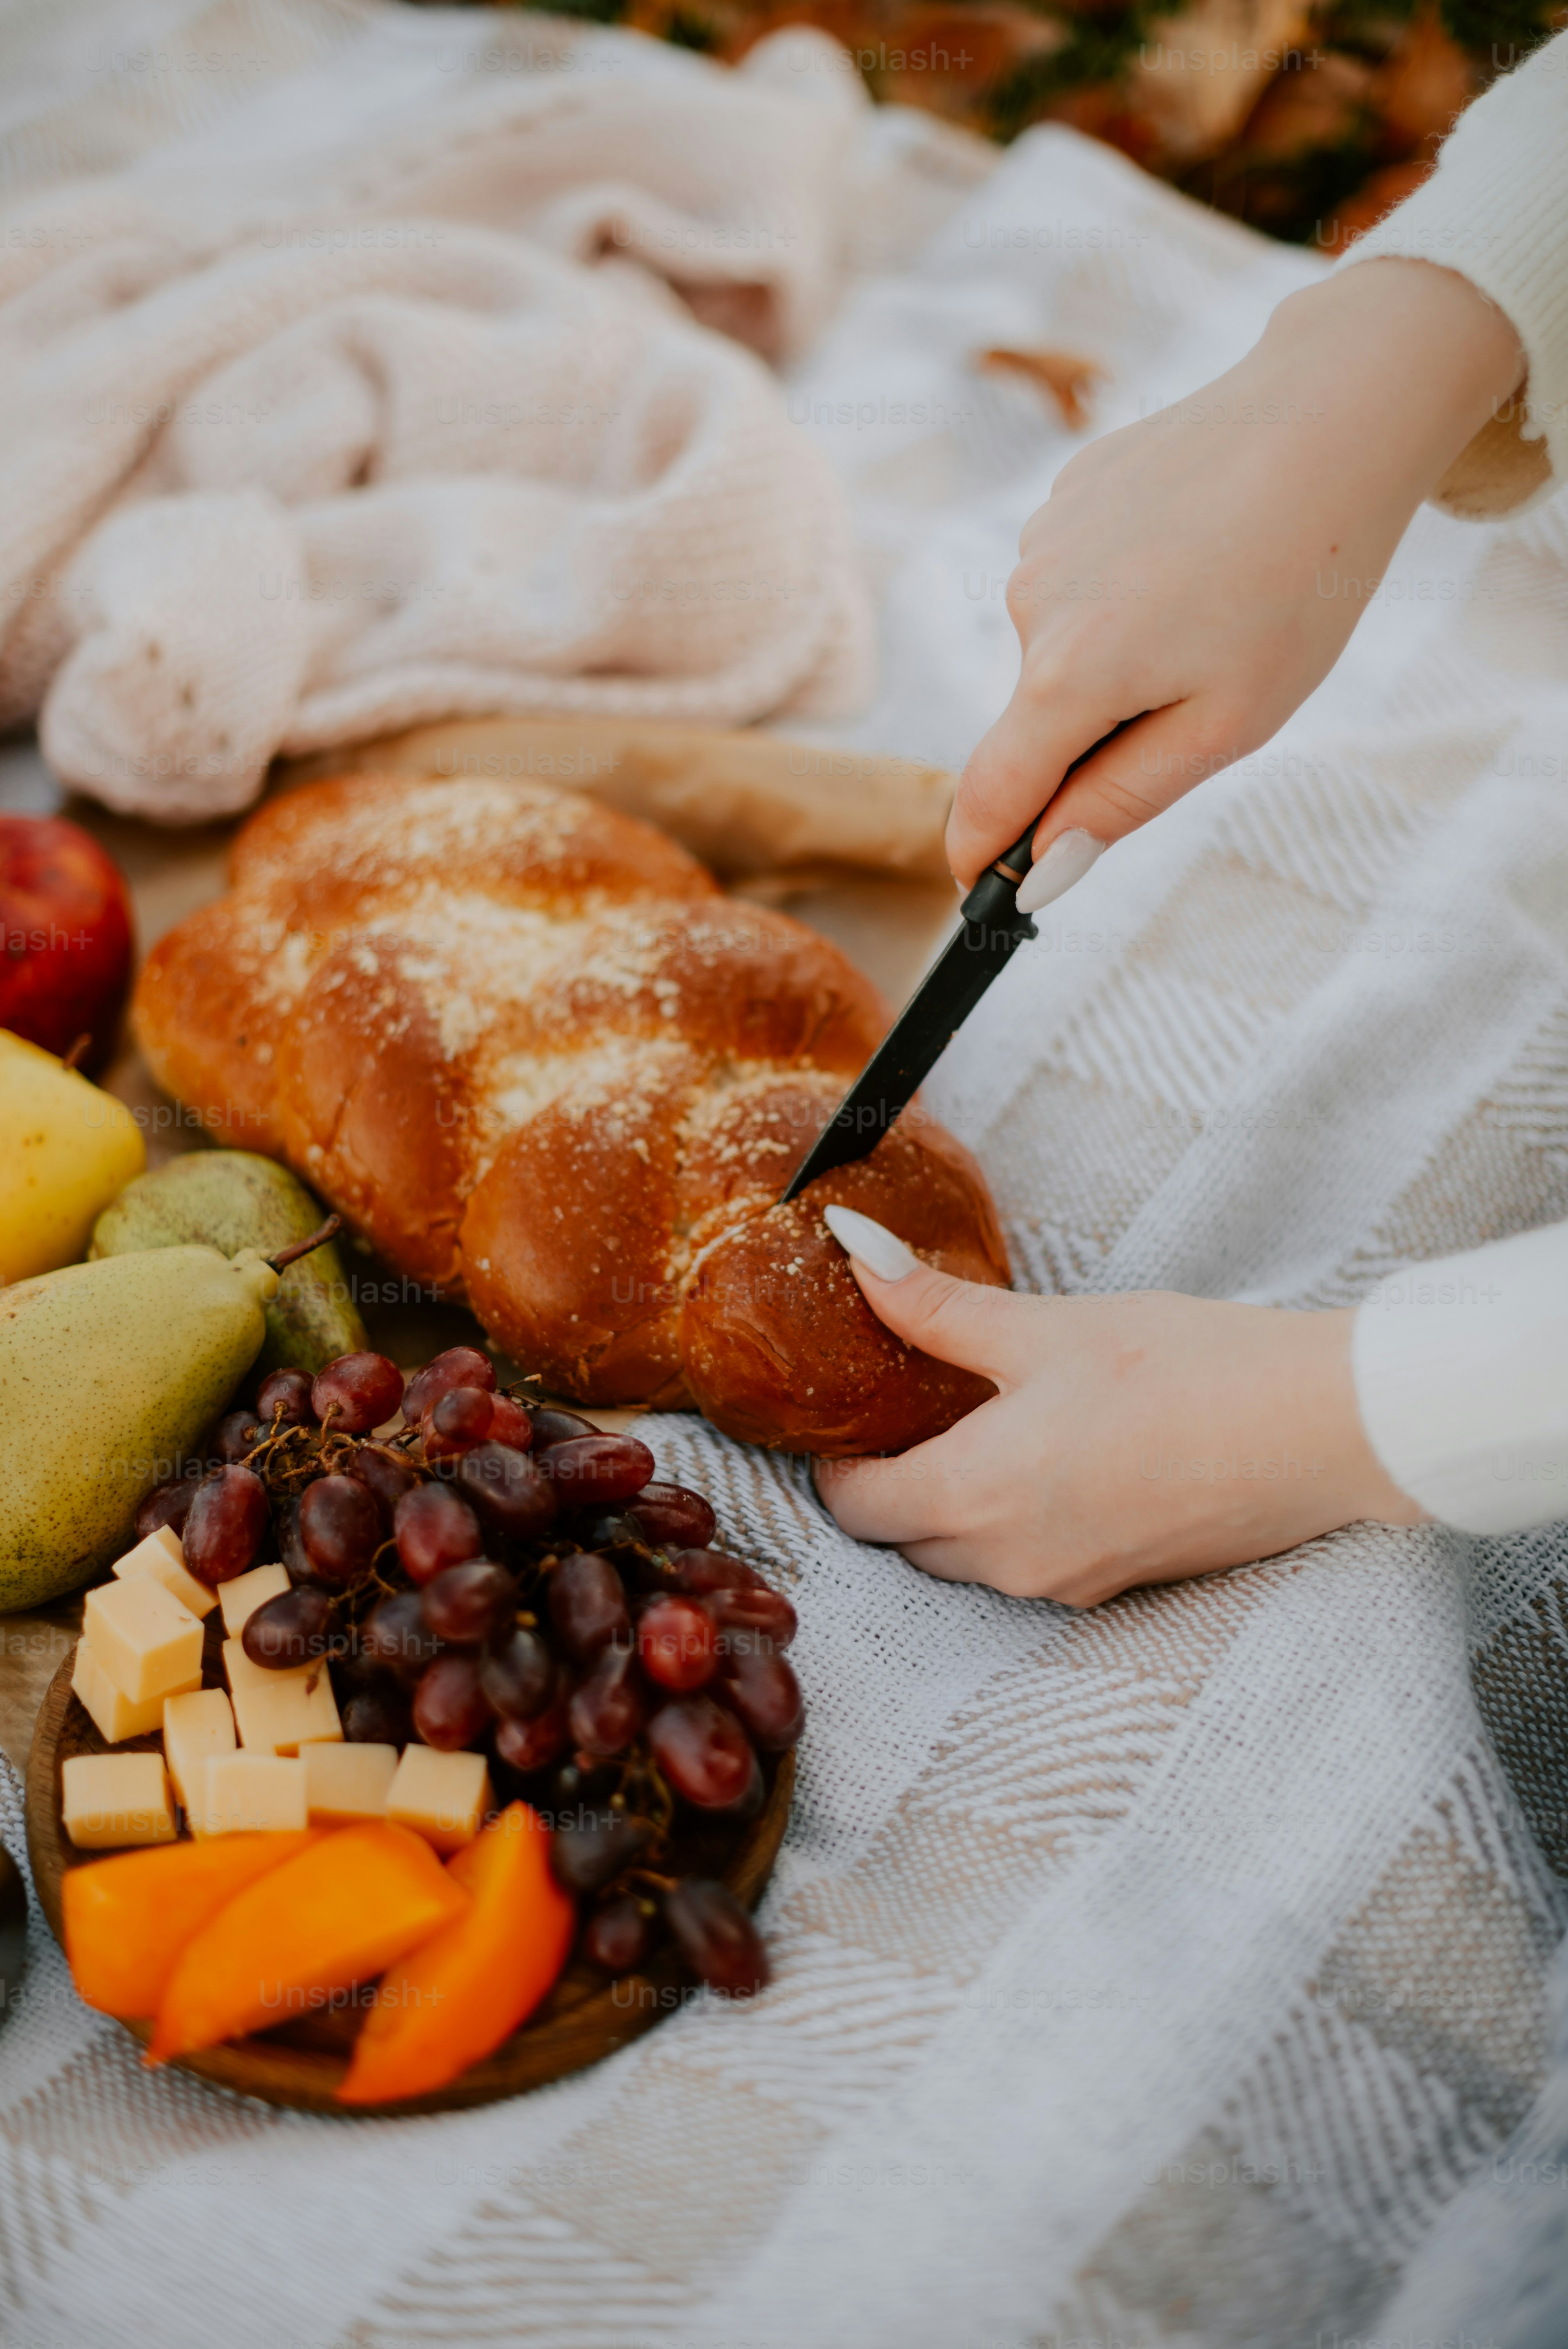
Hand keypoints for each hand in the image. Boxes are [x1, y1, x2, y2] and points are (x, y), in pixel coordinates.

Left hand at [816, 1209, 1423, 1604]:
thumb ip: (936, 1305)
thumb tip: (849, 1245)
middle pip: (904, 1539)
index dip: (836, 1458)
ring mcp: (1065, 1585)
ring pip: (966, 1558)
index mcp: (974, 1498)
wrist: (1321, 1428)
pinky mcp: (1117, 1586)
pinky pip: (1030, 1564)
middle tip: (911, 1405)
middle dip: (892, 1481)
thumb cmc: (1185, 1369)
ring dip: (955, 1503)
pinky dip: (1016, 1520)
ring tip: (983, 1422)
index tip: (850, 1408)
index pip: (853, 1507)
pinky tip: (1052, 1454)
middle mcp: (1009, 1562)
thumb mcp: (1044, 1327)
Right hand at [949, 260, 1524, 899]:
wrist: (1331, 415)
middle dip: (1098, 734)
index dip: (982, 853)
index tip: (987, 889)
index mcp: (1067, 677)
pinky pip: (1079, 582)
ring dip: (1119, 656)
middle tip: (1205, 690)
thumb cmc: (1300, 580)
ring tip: (1212, 606)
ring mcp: (1040, 544)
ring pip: (1063, 648)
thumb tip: (1041, 871)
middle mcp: (1030, 608)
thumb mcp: (1227, 723)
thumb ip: (1120, 801)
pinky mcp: (1064, 497)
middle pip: (1038, 720)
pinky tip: (1194, 553)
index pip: (990, 796)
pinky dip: (1125, 592)